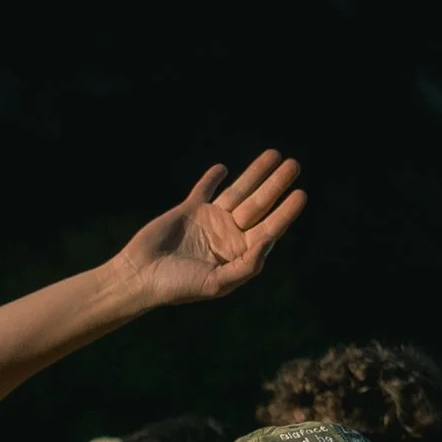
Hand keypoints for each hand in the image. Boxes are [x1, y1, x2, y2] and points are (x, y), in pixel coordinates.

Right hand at [108, 151, 307, 308]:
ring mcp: (211, 221)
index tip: (301, 194)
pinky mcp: (188, 210)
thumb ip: (246, 266)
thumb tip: (268, 242)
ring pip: (239, 191)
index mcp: (240, 254)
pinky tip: (223, 168)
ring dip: (255, 173)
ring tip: (274, 154)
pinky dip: (212, 178)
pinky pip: (205, 189)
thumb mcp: (216, 284)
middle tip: (295, 165)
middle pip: (259, 204)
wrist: (140, 277)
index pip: (270, 228)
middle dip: (276, 184)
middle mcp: (230, 235)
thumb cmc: (178, 287)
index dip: (286, 211)